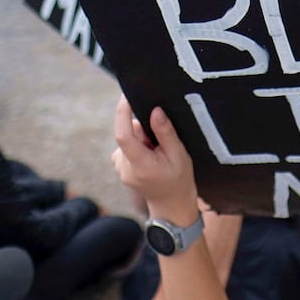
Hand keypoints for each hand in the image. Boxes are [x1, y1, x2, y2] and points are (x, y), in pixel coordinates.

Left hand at [111, 96, 198, 214]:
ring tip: (158, 153)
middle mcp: (125, 167)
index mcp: (140, 165)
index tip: (127, 96)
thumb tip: (155, 111)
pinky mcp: (119, 166)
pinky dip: (138, 145)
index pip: (124, 135)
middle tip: (161, 142)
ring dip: (142, 139)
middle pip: (128, 133)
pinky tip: (150, 156)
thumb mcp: (179, 155)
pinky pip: (127, 145)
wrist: (171, 203)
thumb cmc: (179, 180)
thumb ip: (166, 133)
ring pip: (128, 138)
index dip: (123, 113)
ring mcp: (120, 168)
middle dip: (144, 129)